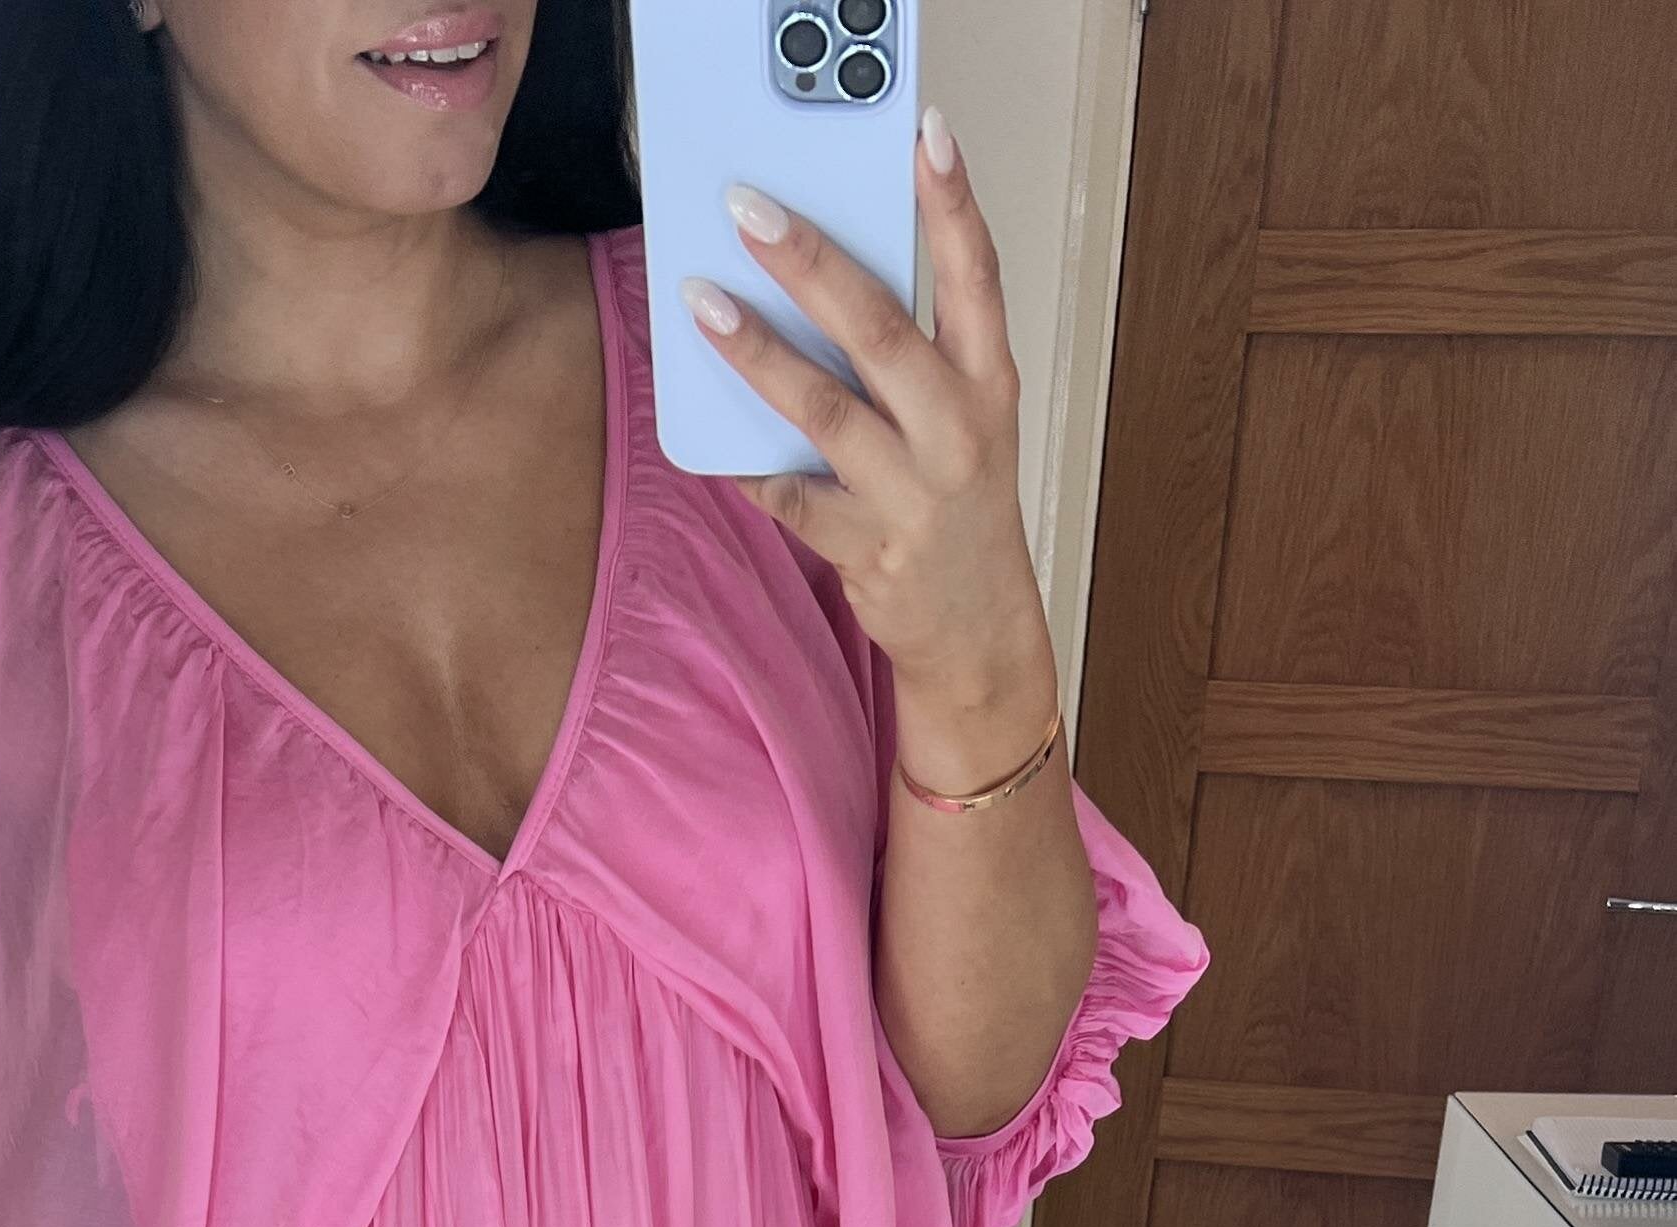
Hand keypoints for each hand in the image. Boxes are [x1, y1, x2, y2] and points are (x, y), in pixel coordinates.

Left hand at [683, 112, 1058, 787]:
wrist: (977, 627)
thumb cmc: (959, 503)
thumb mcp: (963, 417)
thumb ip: (916, 354)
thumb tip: (821, 279)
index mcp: (987, 381)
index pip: (976, 274)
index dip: (952, 202)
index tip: (927, 135)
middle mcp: (957, 430)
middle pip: (880, 330)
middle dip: (812, 264)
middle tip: (752, 212)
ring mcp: (912, 493)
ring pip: (824, 410)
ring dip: (757, 353)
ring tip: (703, 304)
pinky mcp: (869, 548)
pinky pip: (790, 497)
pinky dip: (747, 465)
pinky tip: (709, 437)